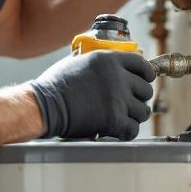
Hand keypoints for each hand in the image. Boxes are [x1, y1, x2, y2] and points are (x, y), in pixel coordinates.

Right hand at [28, 51, 153, 139]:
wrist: (44, 105)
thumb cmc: (55, 85)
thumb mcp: (77, 61)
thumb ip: (98, 63)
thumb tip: (109, 64)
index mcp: (109, 59)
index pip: (142, 64)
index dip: (146, 74)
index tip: (145, 80)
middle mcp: (117, 77)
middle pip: (145, 90)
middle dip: (138, 98)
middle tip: (128, 104)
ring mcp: (117, 99)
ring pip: (142, 111)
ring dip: (134, 116)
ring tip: (122, 118)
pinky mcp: (113, 120)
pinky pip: (133, 129)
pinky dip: (127, 132)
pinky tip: (118, 130)